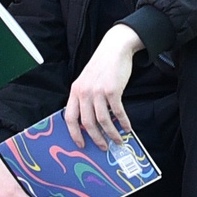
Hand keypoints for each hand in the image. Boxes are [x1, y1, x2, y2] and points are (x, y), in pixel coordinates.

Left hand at [65, 24, 141, 148]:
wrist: (114, 49)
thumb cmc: (101, 66)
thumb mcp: (86, 81)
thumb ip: (85, 98)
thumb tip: (90, 123)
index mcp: (75, 91)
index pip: (70, 117)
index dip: (74, 134)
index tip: (81, 144)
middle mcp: (84, 92)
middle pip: (87, 123)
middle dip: (96, 138)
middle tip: (103, 147)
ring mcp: (98, 91)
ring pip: (103, 121)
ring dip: (111, 134)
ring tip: (117, 140)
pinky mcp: (112, 90)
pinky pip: (118, 112)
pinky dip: (123, 122)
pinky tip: (127, 128)